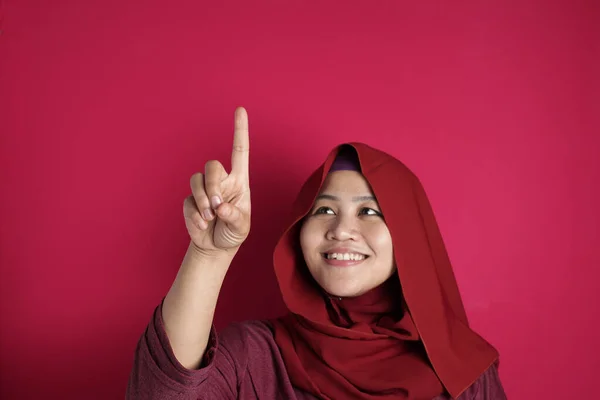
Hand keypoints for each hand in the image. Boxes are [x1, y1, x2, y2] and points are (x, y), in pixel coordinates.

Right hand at [183, 107, 250, 256]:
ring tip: (210, 218)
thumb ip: (234, 216)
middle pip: (212, 166)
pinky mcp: (190, 200)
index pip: (240, 151)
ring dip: (202, 200)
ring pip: (197, 180)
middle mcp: (221, 181)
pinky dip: (195, 214)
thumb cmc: (234, 233)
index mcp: (239, 181)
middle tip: (216, 207)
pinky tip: (203, 225)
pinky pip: (188, 200)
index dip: (240, 131)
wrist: (216, 247)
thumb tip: (220, 206)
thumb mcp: (241, 227)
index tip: (240, 109)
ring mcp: (204, 189)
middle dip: (212, 185)